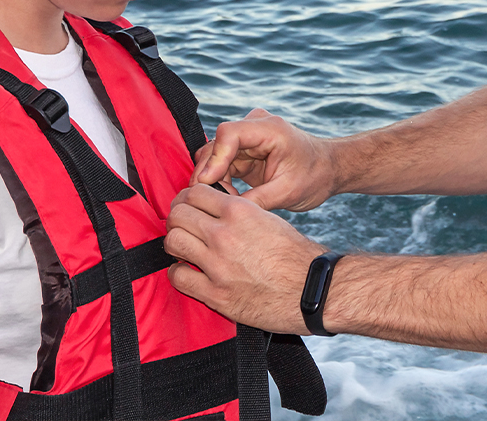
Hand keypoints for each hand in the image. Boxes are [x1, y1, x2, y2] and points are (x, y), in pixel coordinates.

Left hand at [165, 184, 326, 333]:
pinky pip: (178, 277)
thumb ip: (239, 212)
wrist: (313, 290)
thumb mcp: (269, 219)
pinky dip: (179, 273)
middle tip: (185, 227)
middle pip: (178, 214)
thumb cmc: (296, 255)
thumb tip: (214, 208)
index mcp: (239, 211)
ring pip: (173, 241)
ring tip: (186, 249)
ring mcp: (217, 265)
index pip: (194, 192)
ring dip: (176, 243)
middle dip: (179, 219)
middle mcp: (224, 235)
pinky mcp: (216, 294)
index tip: (190, 207)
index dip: (188, 198)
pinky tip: (189, 272)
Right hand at [190, 109, 337, 210]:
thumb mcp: (288, 192)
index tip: (206, 183)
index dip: (214, 158)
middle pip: (217, 144)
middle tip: (208, 202)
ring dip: (213, 179)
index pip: (229, 133)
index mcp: (270, 129)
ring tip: (223, 204)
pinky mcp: (245, 150)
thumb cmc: (315, 175)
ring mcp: (248, 137)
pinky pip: (222, 163)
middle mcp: (255, 127)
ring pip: (216, 155)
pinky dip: (220, 180)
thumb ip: (257, 199)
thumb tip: (225, 211)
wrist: (329, 169)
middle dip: (209, 173)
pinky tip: (226, 198)